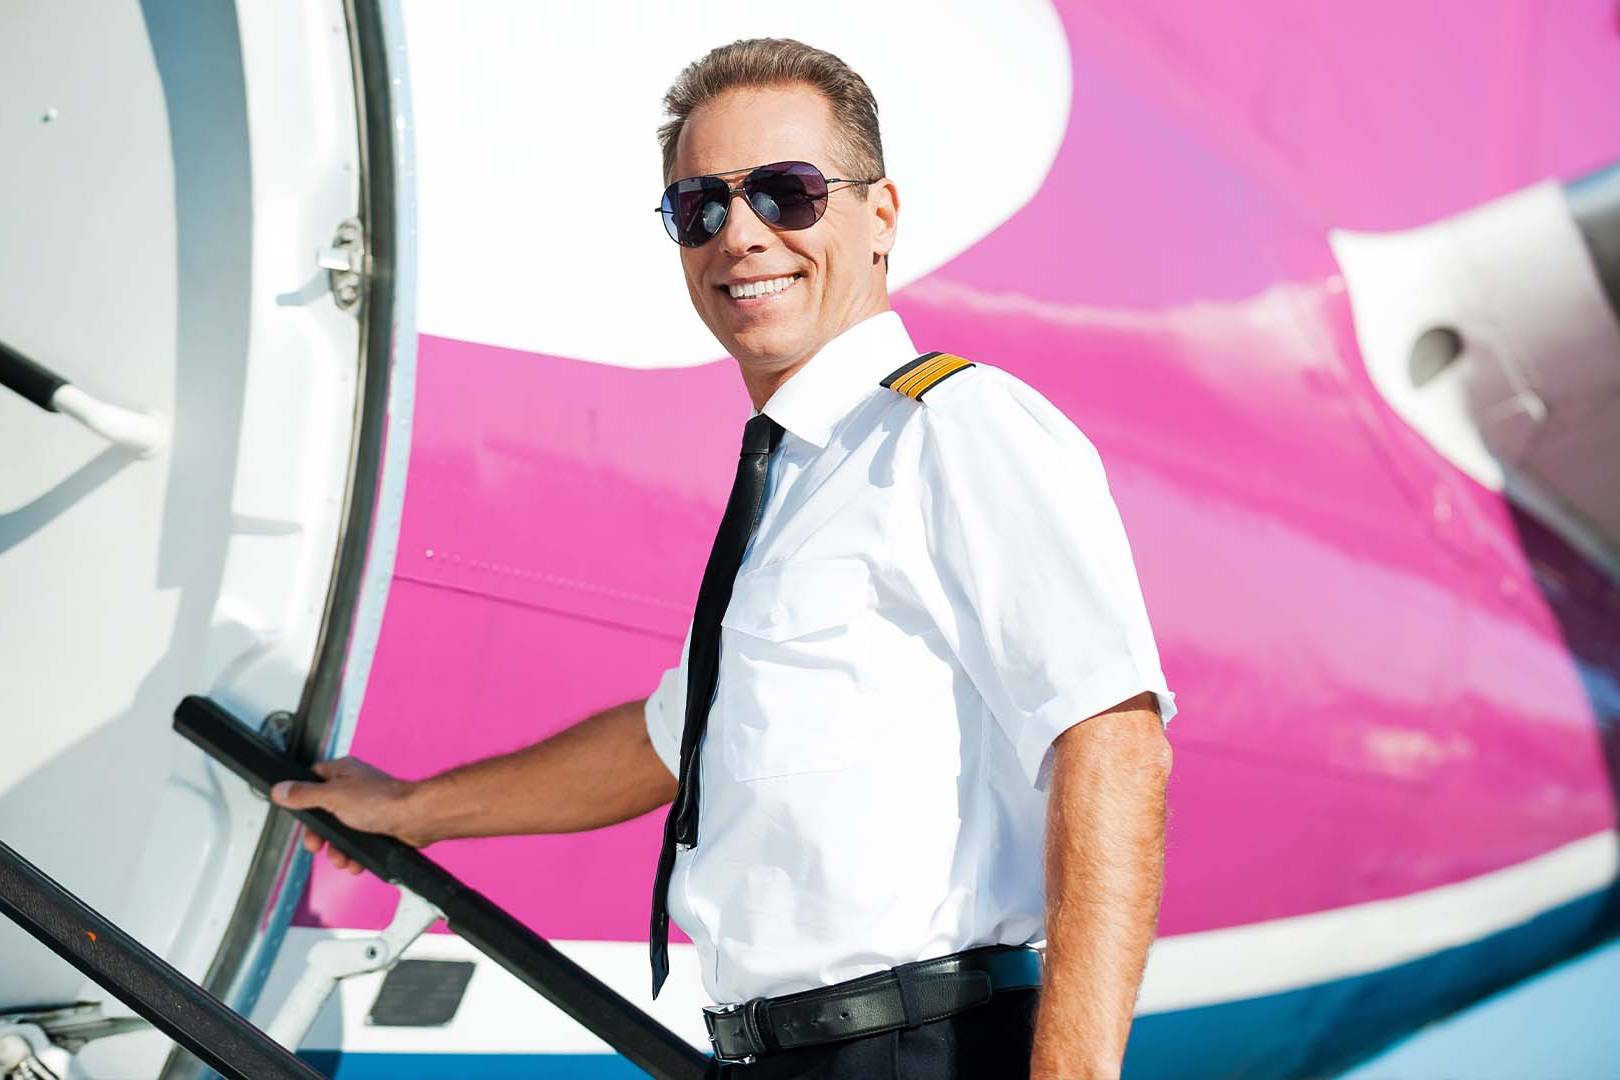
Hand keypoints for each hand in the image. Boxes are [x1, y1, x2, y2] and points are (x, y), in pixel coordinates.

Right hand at [269, 757, 423, 874]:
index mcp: (342, 772)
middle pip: (324, 812)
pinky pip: (358, 842)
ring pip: (341, 831)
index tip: (298, 816)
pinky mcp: (378, 825)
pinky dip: (354, 854)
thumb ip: (304, 795)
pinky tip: (355, 863)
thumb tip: (279, 789)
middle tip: (316, 846)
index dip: (302, 799)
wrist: (415, 818)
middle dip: (320, 834)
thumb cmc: (381, 801)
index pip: (311, 779)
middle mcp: (354, 786)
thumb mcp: (332, 797)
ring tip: (341, 859)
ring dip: (337, 849)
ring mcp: (367, 806)